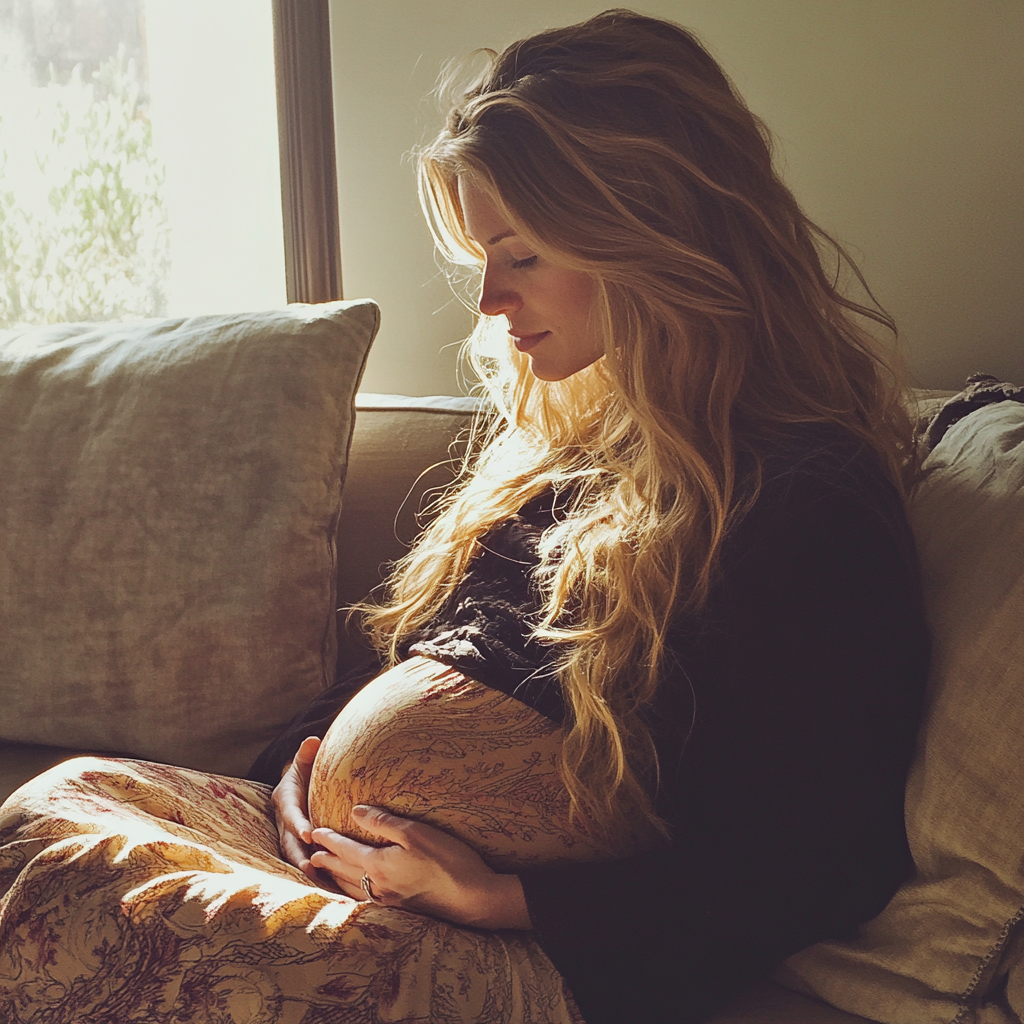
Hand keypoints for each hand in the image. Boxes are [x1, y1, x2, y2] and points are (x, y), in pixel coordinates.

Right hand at [271, 735, 321, 883]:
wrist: (299, 783)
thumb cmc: (306, 770)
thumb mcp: (304, 761)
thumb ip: (306, 754)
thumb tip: (312, 741)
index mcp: (285, 800)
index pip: (290, 814)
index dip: (297, 824)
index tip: (307, 833)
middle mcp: (284, 821)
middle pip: (289, 842)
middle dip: (299, 855)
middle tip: (310, 867)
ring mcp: (290, 835)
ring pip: (295, 855)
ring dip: (305, 868)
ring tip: (319, 880)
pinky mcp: (300, 846)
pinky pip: (306, 860)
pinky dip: (316, 872)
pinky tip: (330, 884)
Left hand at [310, 806, 532, 929]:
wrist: (472, 897)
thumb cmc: (447, 860)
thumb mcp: (416, 832)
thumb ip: (383, 822)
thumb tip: (355, 811)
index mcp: (379, 866)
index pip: (346, 850)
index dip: (330, 840)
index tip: (315, 832)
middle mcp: (378, 887)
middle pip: (344, 872)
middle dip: (327, 862)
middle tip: (313, 855)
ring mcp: (389, 901)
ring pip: (352, 889)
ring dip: (336, 878)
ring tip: (327, 871)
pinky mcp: (401, 909)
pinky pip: (365, 898)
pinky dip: (352, 891)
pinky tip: (357, 890)